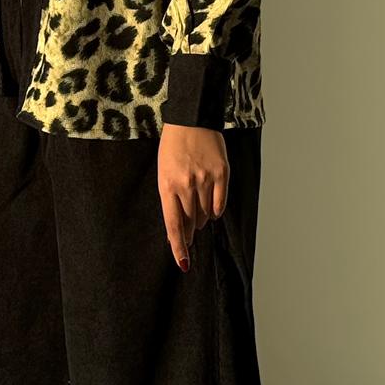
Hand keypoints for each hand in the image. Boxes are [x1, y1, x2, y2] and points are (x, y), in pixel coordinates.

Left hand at [158, 123, 228, 271]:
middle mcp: (186, 184)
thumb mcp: (164, 173)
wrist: (191, 120)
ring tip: (198, 208)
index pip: (174, 225)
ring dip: (202, 218)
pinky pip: (220, 204)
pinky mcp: (221, 173)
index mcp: (167, 185)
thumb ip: (171, 200)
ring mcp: (205, 179)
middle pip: (191, 222)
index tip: (183, 263)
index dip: (178, 247)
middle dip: (190, 231)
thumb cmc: (173, 148)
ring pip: (206, 214)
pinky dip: (216, 209)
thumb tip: (180, 229)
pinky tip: (211, 206)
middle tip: (190, 233)